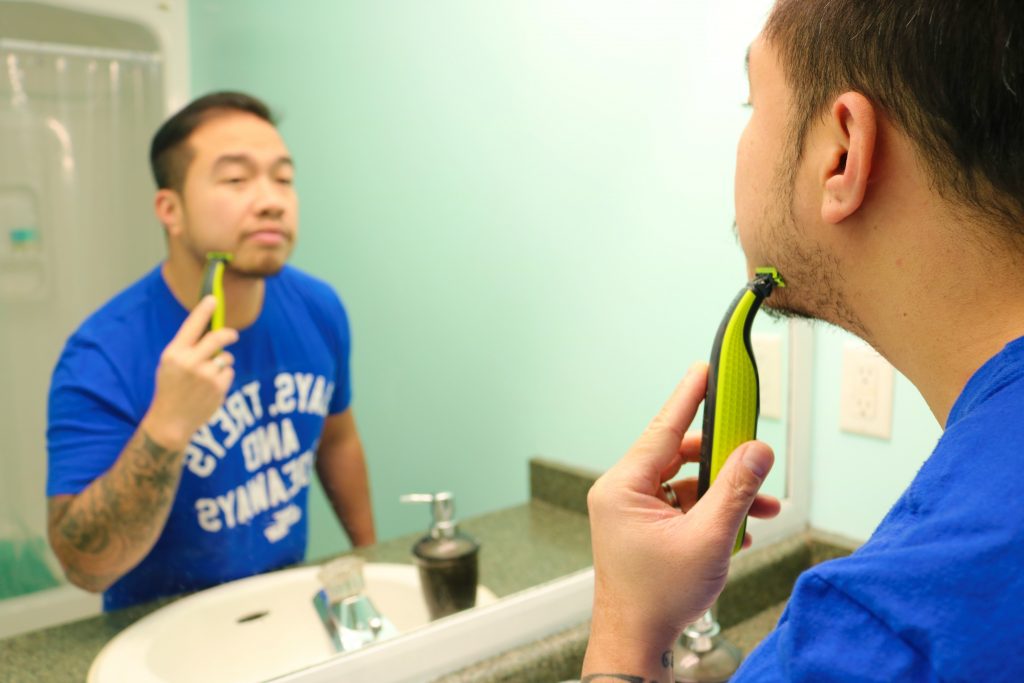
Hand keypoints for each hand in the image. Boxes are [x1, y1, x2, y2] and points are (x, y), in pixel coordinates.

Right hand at [142, 296, 237, 449]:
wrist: (170, 421)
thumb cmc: (170, 388)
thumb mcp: (170, 364)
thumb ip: (187, 348)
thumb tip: (213, 331)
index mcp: (174, 353)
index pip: (192, 325)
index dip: (204, 310)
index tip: (214, 299)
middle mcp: (190, 362)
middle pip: (218, 337)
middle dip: (229, 335)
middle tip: (232, 335)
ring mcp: (206, 375)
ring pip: (226, 358)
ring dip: (222, 363)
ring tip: (206, 377)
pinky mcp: (218, 388)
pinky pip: (229, 373)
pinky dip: (223, 377)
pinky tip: (210, 388)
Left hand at [583, 363, 779, 679]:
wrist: (637, 642)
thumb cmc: (657, 598)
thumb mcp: (708, 539)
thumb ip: (736, 490)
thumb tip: (758, 450)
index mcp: (623, 488)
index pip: (662, 429)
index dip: (688, 398)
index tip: (704, 370)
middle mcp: (623, 493)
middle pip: (679, 456)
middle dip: (723, 461)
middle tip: (755, 455)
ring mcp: (633, 512)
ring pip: (686, 484)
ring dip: (724, 493)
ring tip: (763, 507)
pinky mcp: (646, 529)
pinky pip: (683, 506)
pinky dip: (712, 513)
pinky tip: (742, 529)